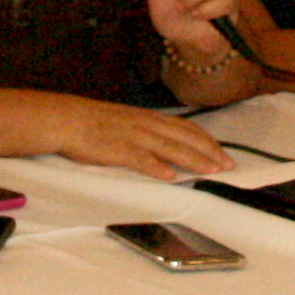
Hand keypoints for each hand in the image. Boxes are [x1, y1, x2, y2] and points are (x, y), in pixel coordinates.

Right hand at [41, 95, 231, 179]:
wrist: (67, 119)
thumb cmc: (94, 122)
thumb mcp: (127, 121)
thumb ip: (147, 131)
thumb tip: (166, 145)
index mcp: (149, 118)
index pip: (186, 128)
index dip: (207, 141)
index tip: (223, 153)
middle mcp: (146, 125)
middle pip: (184, 138)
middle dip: (209, 152)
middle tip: (227, 166)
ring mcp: (133, 136)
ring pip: (169, 148)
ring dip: (192, 159)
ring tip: (210, 171)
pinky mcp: (117, 149)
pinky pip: (140, 158)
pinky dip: (156, 167)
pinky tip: (170, 176)